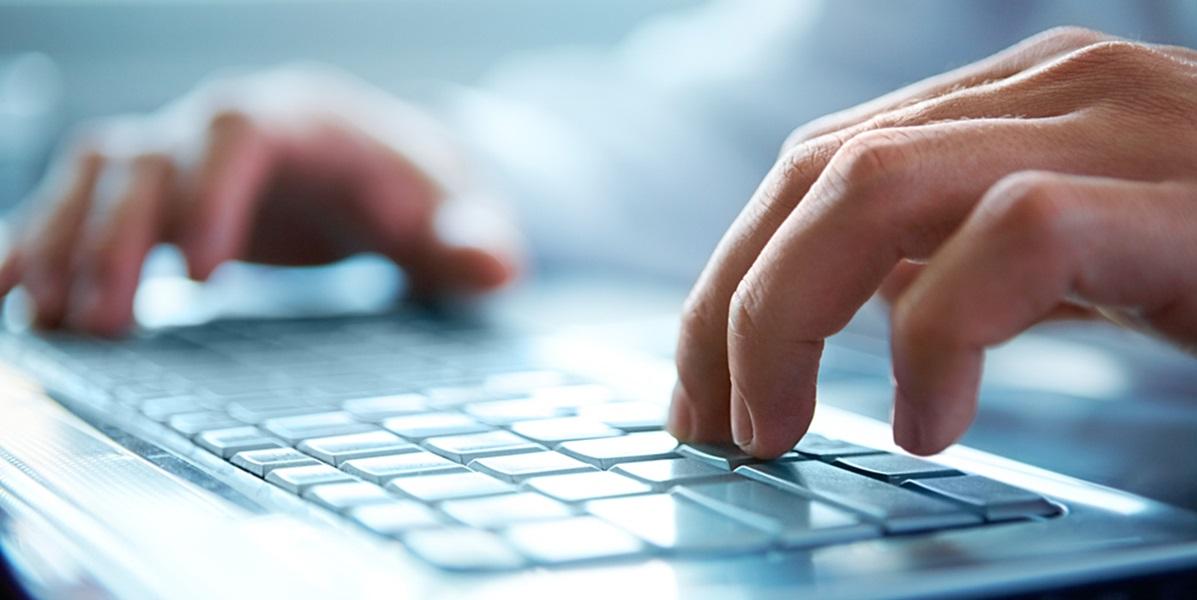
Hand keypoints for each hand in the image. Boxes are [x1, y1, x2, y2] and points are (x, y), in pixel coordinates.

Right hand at [0, 66, 522, 335]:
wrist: (390, 177)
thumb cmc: (423, 193)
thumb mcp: (462, 215)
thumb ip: (474, 240)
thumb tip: (494, 269)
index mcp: (306, 120)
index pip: (241, 127)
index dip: (212, 191)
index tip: (204, 275)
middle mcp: (230, 127)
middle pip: (149, 152)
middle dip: (115, 233)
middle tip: (105, 321)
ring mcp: (186, 156)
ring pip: (96, 174)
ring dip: (62, 241)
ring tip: (49, 322)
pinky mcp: (161, 196)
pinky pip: (79, 204)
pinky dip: (38, 242)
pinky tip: (8, 296)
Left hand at [668, 27, 1196, 457]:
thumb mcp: (1079, 257)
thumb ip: (968, 257)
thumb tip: (866, 310)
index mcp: (1012, 103)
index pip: (815, 166)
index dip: (732, 278)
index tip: (702, 389)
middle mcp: (1050, 90)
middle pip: (816, 172)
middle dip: (733, 307)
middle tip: (713, 428)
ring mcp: (1118, 127)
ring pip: (875, 186)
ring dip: (789, 317)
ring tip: (777, 431)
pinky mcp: (1179, 195)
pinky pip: (1012, 239)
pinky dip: (941, 335)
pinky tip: (929, 422)